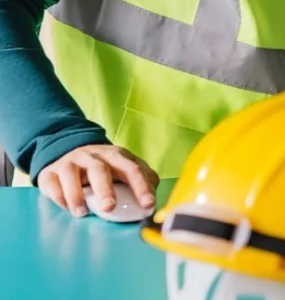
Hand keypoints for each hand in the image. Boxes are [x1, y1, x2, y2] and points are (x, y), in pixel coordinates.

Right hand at [37, 144, 157, 216]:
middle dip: (105, 189)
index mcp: (116, 156)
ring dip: (76, 195)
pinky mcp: (49, 172)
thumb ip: (142, 179)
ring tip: (82, 213)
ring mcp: (70, 162)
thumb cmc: (103, 167)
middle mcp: (93, 156)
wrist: (67, 151)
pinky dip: (59, 197)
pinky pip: (52, 184)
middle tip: (109, 207)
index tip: (148, 204)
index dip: (141, 186)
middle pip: (100, 170)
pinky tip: (67, 208)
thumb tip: (153, 199)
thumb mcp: (123, 168)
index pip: (132, 169)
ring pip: (71, 174)